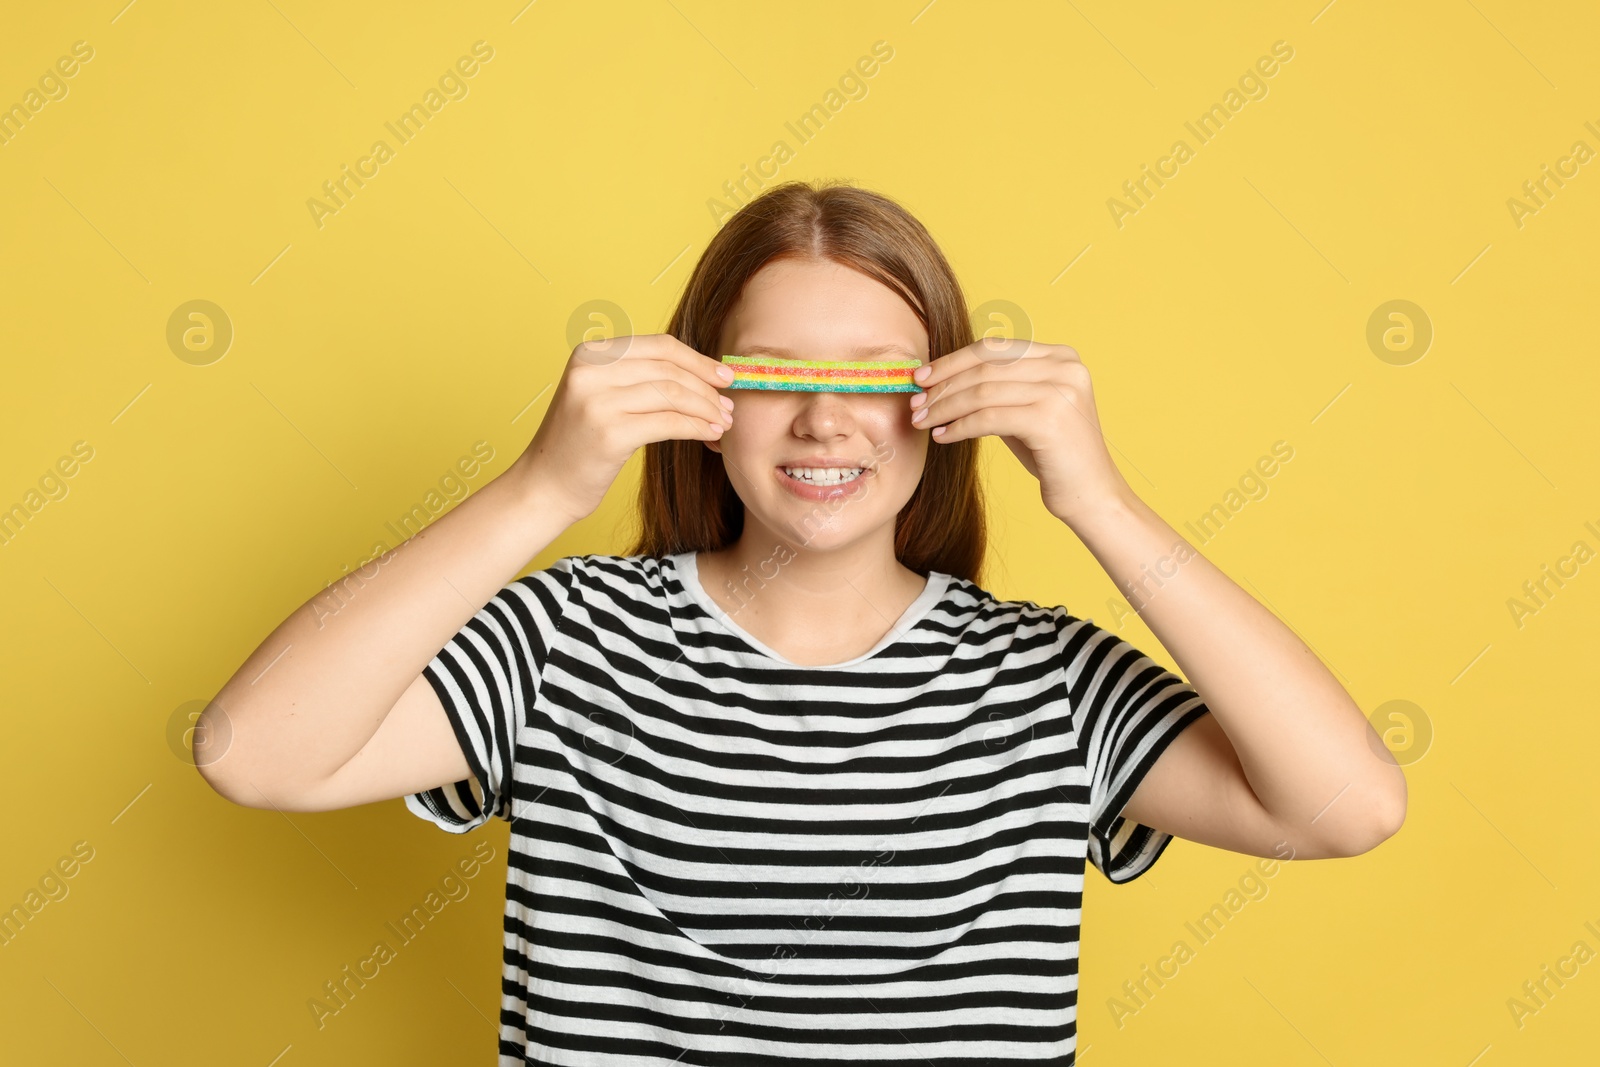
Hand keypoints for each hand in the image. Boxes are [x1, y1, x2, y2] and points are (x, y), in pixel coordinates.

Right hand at [511, 335, 735, 522]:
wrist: (545, 486)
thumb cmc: (581, 444)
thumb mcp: (601, 395)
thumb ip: (638, 377)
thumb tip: (703, 372)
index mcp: (590, 353)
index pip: (658, 346)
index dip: (697, 360)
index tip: (724, 375)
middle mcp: (590, 371)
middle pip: (669, 369)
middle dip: (707, 387)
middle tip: (729, 404)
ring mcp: (597, 401)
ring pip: (673, 395)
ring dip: (707, 409)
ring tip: (724, 421)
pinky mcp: (609, 433)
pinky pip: (669, 423)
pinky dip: (697, 427)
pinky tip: (711, 435)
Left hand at [909, 337, 1133, 526]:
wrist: (1091, 495)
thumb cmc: (1053, 454)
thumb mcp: (1026, 408)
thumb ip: (998, 387)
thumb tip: (941, 377)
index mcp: (1061, 356)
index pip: (995, 349)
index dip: (953, 361)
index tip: (922, 377)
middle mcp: (1064, 367)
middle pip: (985, 367)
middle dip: (943, 385)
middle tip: (915, 403)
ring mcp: (1059, 392)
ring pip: (982, 392)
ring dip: (945, 407)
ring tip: (922, 422)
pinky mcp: (1049, 420)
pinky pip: (988, 418)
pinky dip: (960, 427)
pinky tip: (942, 437)